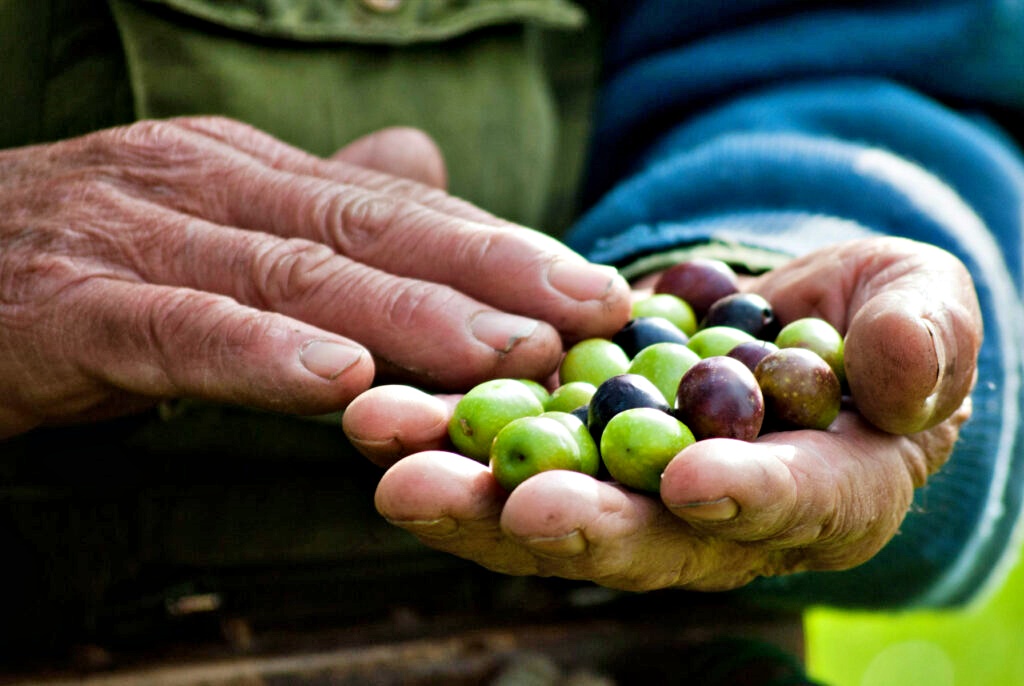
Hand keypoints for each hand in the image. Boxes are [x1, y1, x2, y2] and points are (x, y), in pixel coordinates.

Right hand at [0, 118, 630, 436]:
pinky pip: (179, 331)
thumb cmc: (84, 255)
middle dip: (492, 274)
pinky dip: (260, 355)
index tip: (597, 285)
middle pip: (371, 232)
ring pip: (297, 278)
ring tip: (508, 353)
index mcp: (248, 169)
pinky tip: (338, 380)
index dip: (504, 244)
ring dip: (411, 318)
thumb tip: (418, 162)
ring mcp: (137, 238)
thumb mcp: (212, 217)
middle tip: (591, 313)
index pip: (398, 207)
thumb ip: (316, 203)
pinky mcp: (69, 308)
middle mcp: (204, 184)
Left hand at [344, 237, 980, 590]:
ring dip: (469, 492)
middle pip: (642, 537)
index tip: (693, 481)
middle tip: (510, 506)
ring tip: (394, 463)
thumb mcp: (920, 307)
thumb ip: (923, 340)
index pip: (790, 506)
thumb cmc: (876, 319)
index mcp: (822, 494)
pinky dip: (442, 436)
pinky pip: (500, 447)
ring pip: (548, 505)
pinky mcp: (565, 443)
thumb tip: (898, 375)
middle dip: (571, 524)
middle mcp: (712, 517)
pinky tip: (380, 415)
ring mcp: (627, 486)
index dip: (749, 498)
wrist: (787, 315)